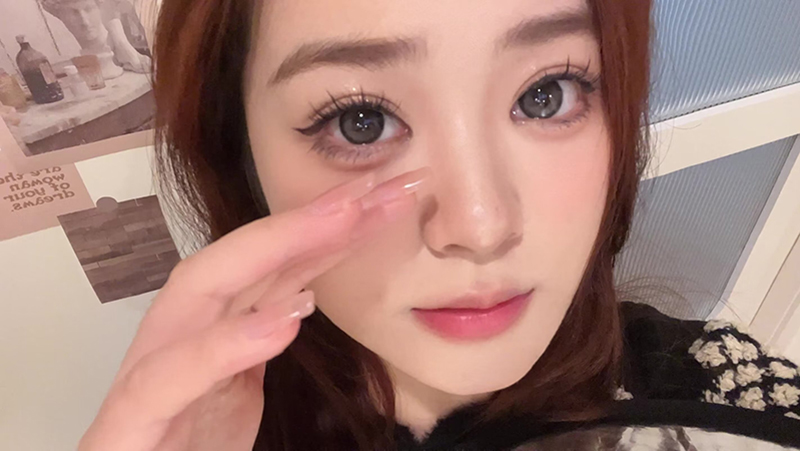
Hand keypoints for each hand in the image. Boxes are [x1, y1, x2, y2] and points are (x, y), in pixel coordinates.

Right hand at [78, 168, 428, 450]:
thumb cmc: (183, 442)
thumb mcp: (237, 386)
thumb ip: (259, 336)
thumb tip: (305, 292)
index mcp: (207, 329)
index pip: (268, 268)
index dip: (325, 229)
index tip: (383, 199)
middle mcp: (178, 337)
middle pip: (240, 261)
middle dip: (305, 220)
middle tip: (374, 190)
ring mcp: (149, 373)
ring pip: (200, 293)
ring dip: (274, 250)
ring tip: (340, 221)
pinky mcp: (129, 420)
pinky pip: (169, 377)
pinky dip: (226, 345)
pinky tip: (282, 320)